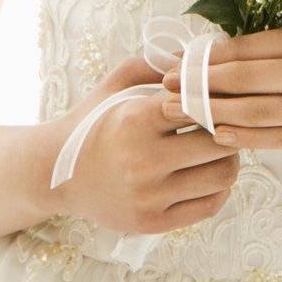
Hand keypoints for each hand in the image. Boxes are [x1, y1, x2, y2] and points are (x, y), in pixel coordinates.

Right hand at [43, 53, 240, 235]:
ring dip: (228, 158)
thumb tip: (203, 57)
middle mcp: (141, 162)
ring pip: (222, 174)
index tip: (216, 96)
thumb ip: (161, 63)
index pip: (201, 104)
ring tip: (217, 148)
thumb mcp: (118, 81)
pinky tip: (207, 172)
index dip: (216, 98)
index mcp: (135, 120)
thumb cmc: (94, 120)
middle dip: (228, 128)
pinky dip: (219, 188)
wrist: (54, 173)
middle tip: (225, 123)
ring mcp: (147, 197)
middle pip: (220, 141)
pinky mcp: (152, 223)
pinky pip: (210, 205)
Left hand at [161, 21, 281, 153]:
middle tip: (163, 86)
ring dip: (215, 112)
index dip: (212, 54)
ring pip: (259, 112)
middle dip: (201, 83)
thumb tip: (246, 51)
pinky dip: (249, 136)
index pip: (253, 47)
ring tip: (180, 112)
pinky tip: (221, 134)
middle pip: (247, 79)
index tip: (180, 57)